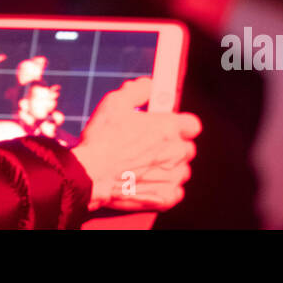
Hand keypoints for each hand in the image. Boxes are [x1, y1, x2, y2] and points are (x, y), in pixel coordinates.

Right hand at [70, 77, 200, 211]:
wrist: (90, 175)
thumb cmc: (102, 140)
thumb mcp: (115, 102)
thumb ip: (137, 90)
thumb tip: (149, 86)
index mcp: (168, 128)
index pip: (192, 125)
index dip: (181, 125)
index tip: (169, 126)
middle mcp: (175, 152)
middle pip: (187, 148)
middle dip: (172, 146)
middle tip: (151, 146)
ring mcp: (173, 177)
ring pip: (182, 170)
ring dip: (170, 167)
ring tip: (147, 165)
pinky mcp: (166, 197)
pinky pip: (176, 191)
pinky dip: (166, 187)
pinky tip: (149, 181)